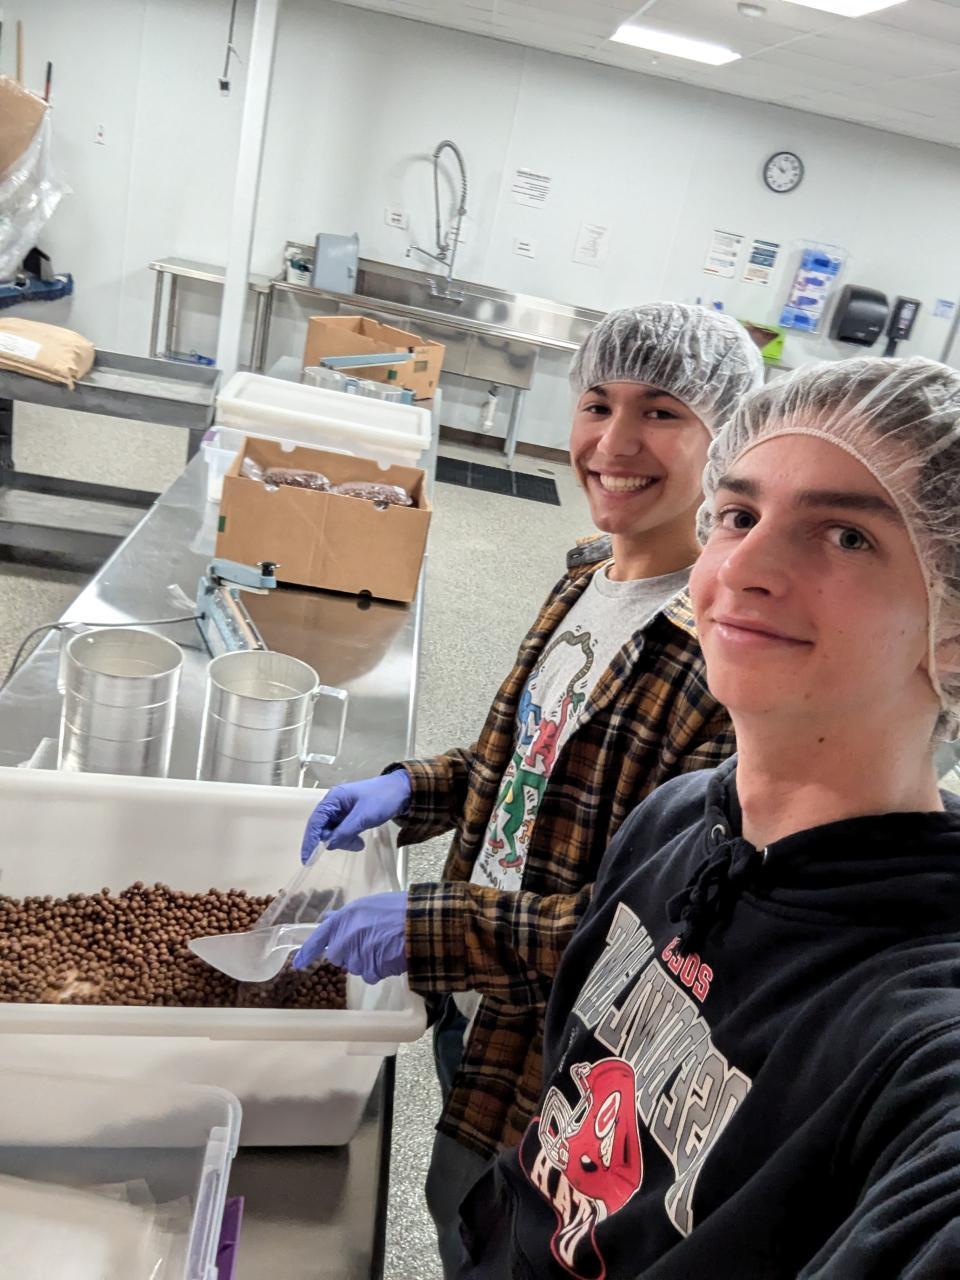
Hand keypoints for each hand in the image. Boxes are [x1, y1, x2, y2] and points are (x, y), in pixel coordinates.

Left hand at [292, 891, 407, 982]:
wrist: (420, 922)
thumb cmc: (398, 909)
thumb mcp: (368, 905)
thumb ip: (346, 916)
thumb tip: (329, 918)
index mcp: (344, 918)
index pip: (319, 937)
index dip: (307, 952)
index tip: (298, 964)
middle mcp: (346, 937)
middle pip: (338, 956)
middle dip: (349, 953)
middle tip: (369, 943)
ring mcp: (357, 954)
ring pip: (354, 966)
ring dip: (366, 961)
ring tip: (385, 947)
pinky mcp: (370, 968)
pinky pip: (369, 975)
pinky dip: (378, 970)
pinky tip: (390, 957)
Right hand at [300, 771, 411, 860]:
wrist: (403, 791)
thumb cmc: (383, 798)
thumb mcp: (363, 816)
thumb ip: (345, 831)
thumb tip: (328, 845)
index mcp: (334, 799)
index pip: (315, 821)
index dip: (310, 840)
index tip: (307, 858)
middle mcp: (335, 804)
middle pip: (323, 828)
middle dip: (334, 840)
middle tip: (351, 845)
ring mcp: (342, 811)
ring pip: (334, 832)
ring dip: (344, 841)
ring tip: (359, 844)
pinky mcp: (350, 817)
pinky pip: (343, 832)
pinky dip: (349, 839)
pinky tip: (359, 842)